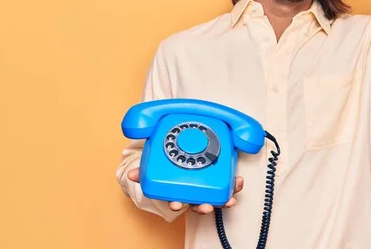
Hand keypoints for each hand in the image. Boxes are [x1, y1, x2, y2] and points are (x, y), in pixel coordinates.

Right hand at [127, 168, 243, 214]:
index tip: (175, 204)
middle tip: (206, 207)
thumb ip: (144, 173)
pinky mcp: (219, 181)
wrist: (181, 164)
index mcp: (178, 192)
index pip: (176, 201)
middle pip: (199, 204)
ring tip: (231, 198)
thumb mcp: (157, 171)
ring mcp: (207, 190)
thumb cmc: (170, 172)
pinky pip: (228, 186)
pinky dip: (234, 185)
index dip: (175, 203)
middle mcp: (193, 194)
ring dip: (224, 200)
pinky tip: (238, 181)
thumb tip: (132, 174)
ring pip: (216, 199)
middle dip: (204, 207)